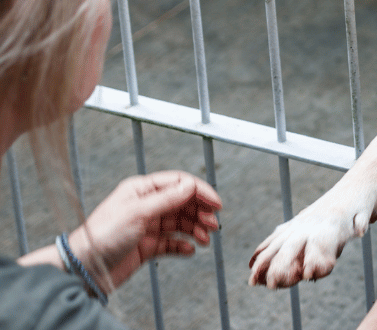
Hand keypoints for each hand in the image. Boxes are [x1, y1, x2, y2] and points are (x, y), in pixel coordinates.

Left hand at [69, 171, 221, 291]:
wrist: (85, 268)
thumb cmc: (102, 235)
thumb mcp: (138, 212)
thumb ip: (167, 198)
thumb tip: (190, 184)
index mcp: (142, 189)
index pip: (177, 183)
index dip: (199, 191)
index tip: (215, 202)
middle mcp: (146, 205)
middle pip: (181, 203)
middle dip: (199, 211)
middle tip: (213, 223)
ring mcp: (146, 226)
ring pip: (178, 223)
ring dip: (194, 228)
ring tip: (205, 238)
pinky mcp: (146, 246)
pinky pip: (170, 242)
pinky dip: (182, 245)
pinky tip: (191, 249)